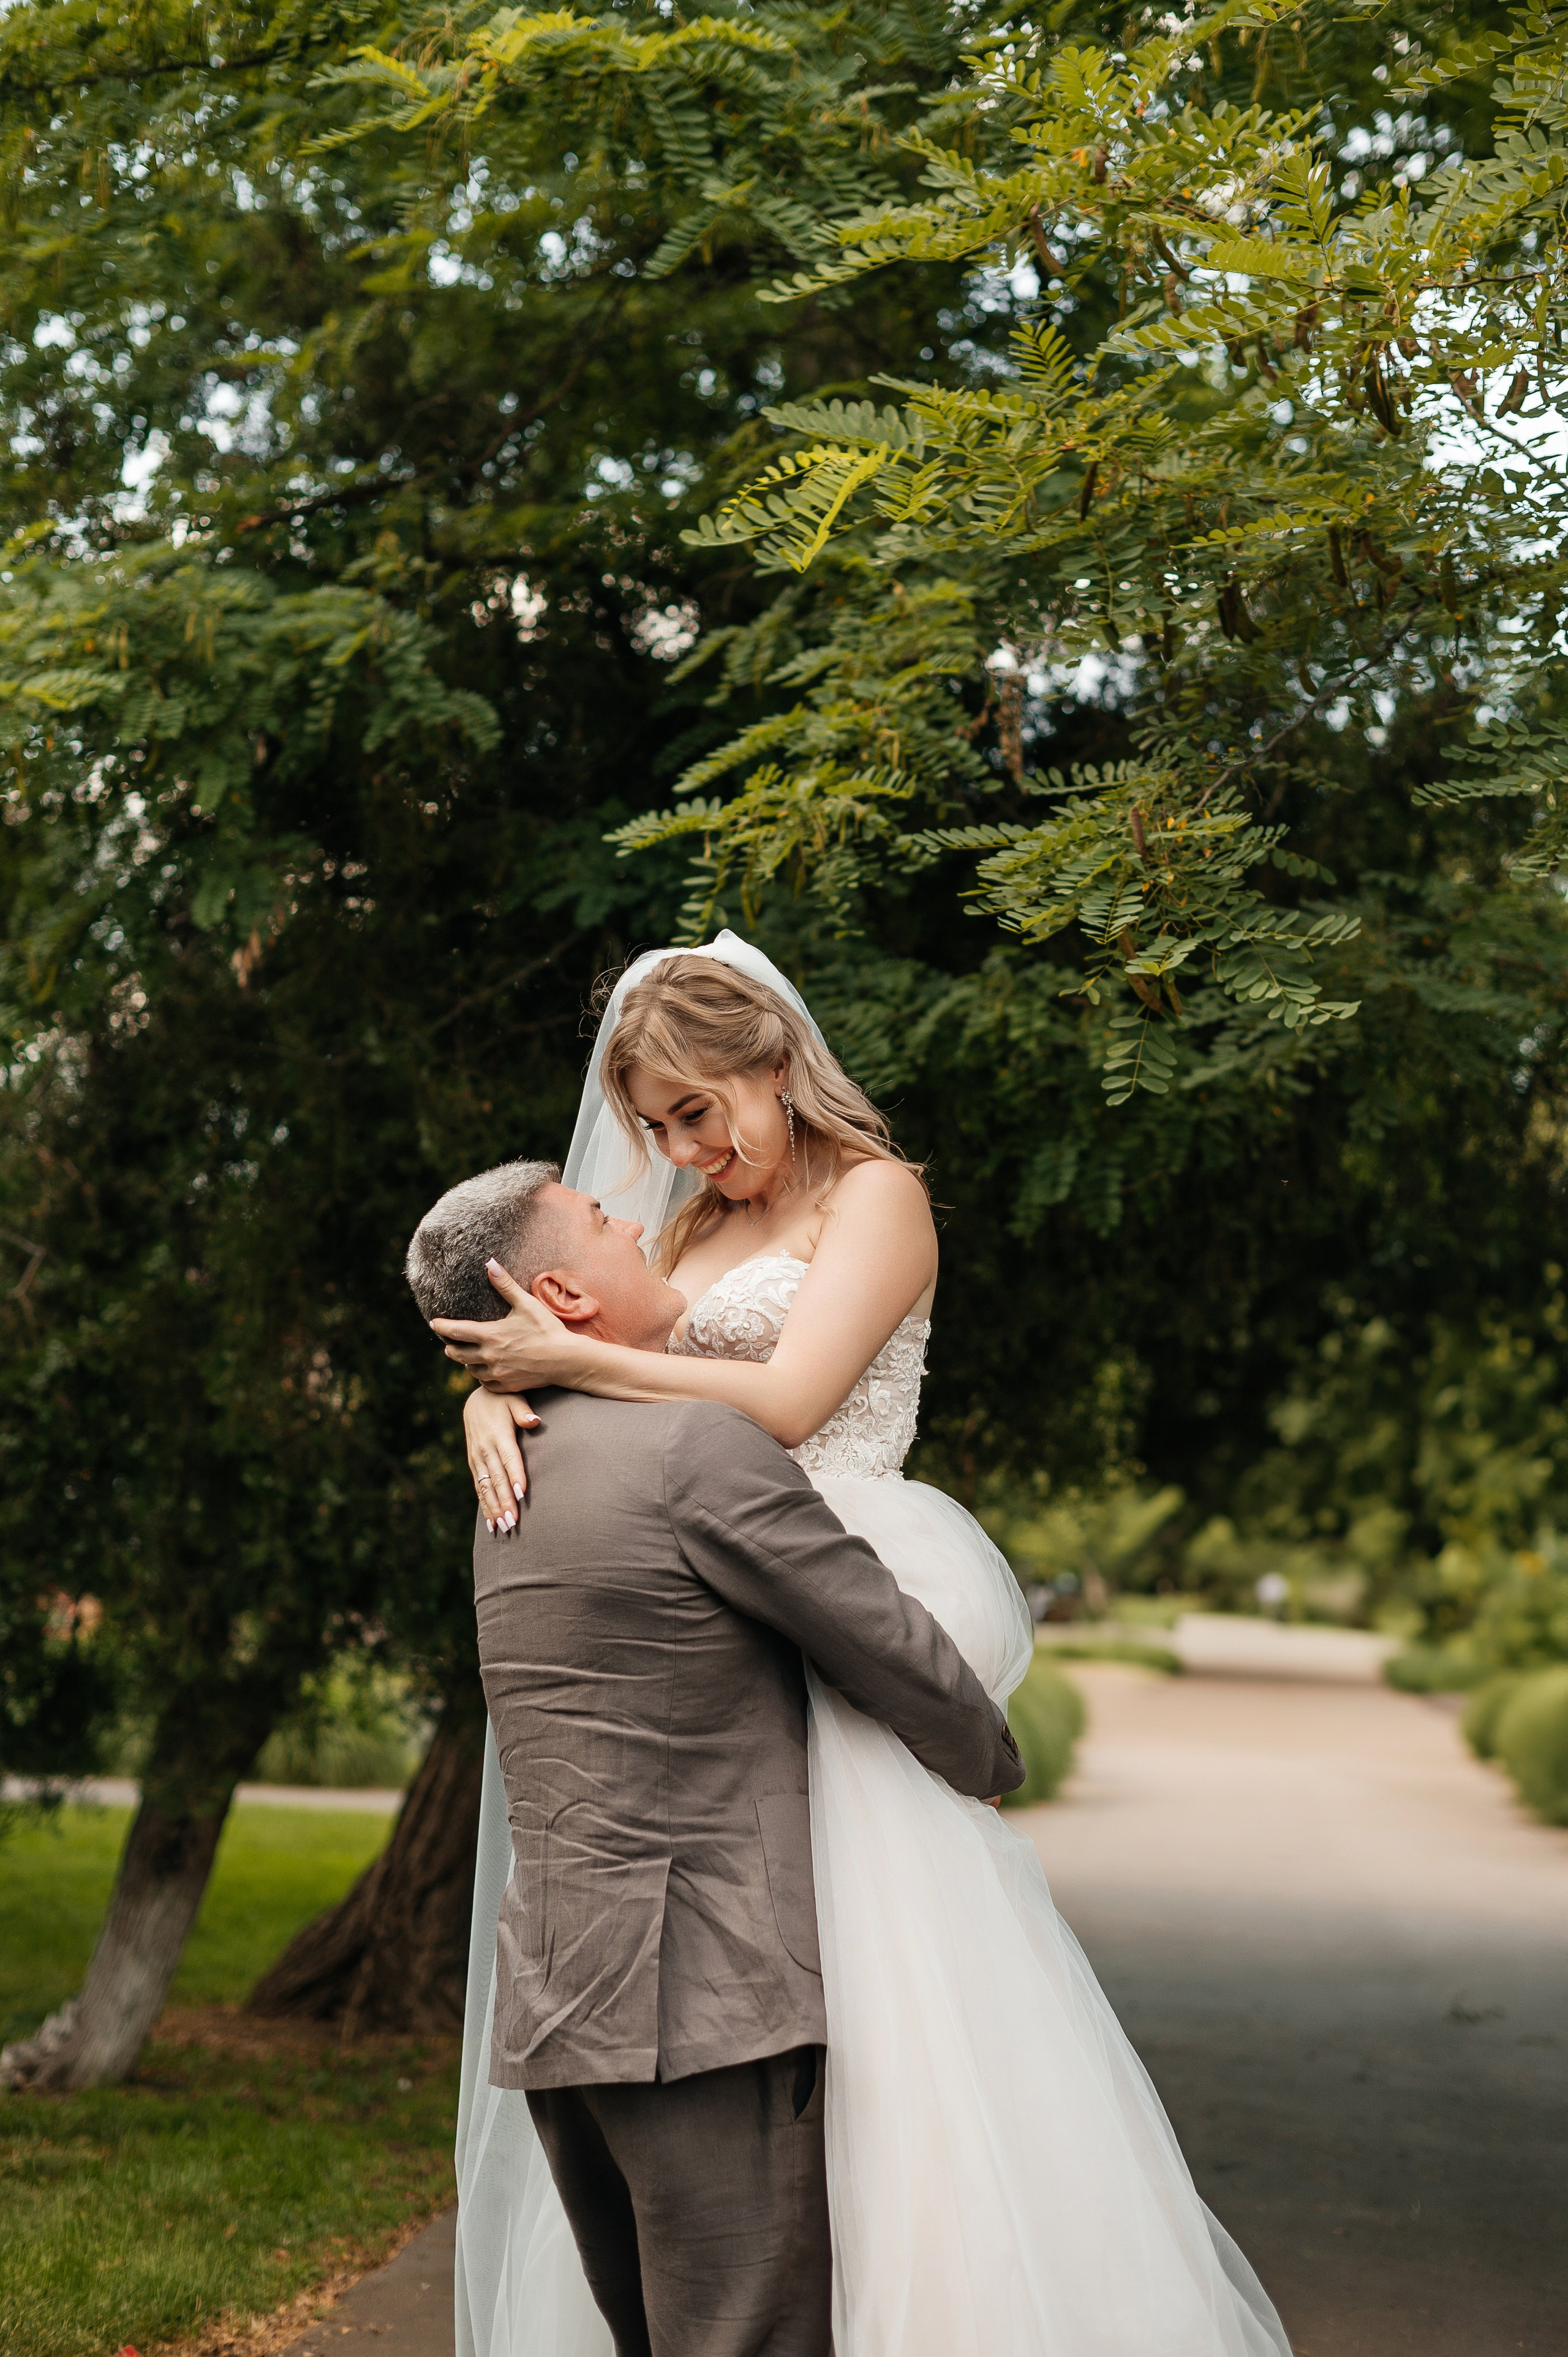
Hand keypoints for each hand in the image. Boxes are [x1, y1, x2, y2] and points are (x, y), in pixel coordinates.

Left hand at [433, 1261, 574, 1388]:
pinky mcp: (505, 1386)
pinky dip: (481, 1375)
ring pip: (470, 1369)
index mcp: (490, 1335)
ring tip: (468, 1355)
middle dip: (450, 1347)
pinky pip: (484, 1382)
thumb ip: (505, 1285)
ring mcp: (496, 1373)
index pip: (455, 1331)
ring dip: (466, 1362)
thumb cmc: (547, 1329)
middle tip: (450, 1342)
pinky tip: (485, 1369)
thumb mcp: (526, 1304)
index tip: (434, 1323)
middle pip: (456, 1354)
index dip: (441, 1327)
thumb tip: (490, 1263)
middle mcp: (489, 1356)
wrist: (566, 1360)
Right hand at [465, 1386, 539, 1531]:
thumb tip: (534, 1421)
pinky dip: (484, 1506)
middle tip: (513, 1522)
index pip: (509, 1458)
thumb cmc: (502, 1399)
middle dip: (504, 1501)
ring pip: (486, 1487)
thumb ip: (523, 1411)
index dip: (515, 1475)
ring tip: (503, 1527)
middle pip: (497, 1479)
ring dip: (494, 1508)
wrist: (476, 1399)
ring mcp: (477, 1458)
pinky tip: (491, 1523)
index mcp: (498, 1434)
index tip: (521, 1494)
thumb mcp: (513, 1398)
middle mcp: (485, 1449)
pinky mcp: (473, 1463)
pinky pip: (479, 1488)